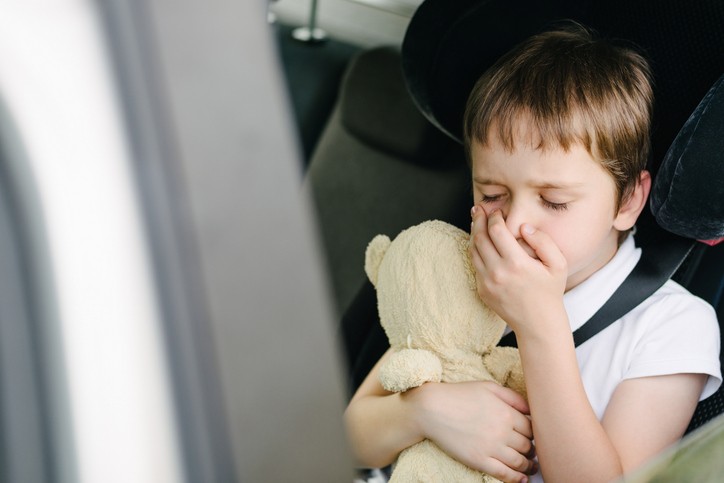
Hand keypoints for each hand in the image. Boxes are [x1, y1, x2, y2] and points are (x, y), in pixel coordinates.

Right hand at [406, 381, 536, 481]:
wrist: (431, 408)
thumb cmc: (459, 395)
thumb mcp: (488, 387)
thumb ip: (513, 397)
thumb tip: (531, 411)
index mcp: (506, 413)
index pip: (531, 429)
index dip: (534, 434)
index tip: (531, 437)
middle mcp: (502, 431)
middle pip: (527, 446)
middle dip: (531, 451)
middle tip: (532, 453)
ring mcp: (491, 448)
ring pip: (519, 462)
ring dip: (528, 467)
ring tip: (530, 468)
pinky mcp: (479, 460)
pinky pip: (503, 473)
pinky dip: (515, 479)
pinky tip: (521, 480)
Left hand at [469, 206, 566, 336]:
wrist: (538, 322)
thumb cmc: (550, 291)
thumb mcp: (558, 264)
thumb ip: (544, 242)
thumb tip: (524, 227)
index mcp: (516, 263)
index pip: (497, 231)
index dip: (494, 217)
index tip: (497, 211)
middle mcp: (497, 272)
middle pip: (479, 238)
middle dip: (478, 220)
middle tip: (478, 209)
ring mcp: (486, 282)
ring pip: (472, 251)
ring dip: (473, 234)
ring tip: (476, 222)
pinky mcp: (481, 290)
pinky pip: (474, 265)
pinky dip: (475, 250)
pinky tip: (480, 242)